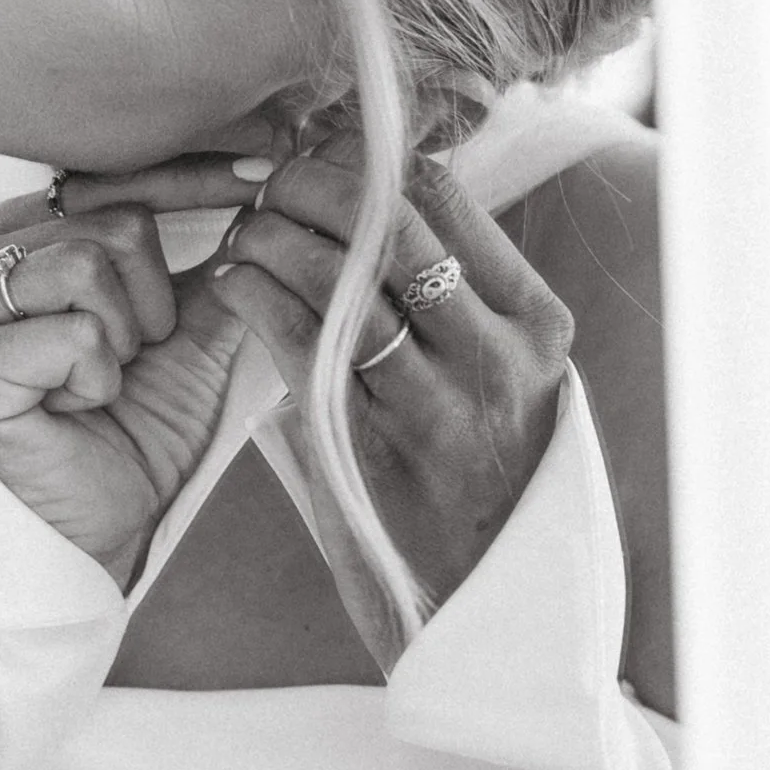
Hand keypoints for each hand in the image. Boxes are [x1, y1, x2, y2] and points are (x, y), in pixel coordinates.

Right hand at [0, 157, 272, 587]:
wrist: (96, 532)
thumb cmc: (130, 434)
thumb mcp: (190, 336)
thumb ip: (214, 262)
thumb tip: (269, 193)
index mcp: (24, 235)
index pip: (111, 176)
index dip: (190, 176)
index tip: (262, 171)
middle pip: (114, 222)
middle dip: (155, 303)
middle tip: (133, 360)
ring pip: (88, 265)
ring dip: (124, 341)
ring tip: (99, 383)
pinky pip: (74, 331)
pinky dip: (97, 379)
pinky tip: (71, 408)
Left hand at [212, 134, 575, 663]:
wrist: (492, 616)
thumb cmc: (484, 485)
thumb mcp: (505, 381)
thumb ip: (458, 299)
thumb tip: (379, 196)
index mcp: (535, 322)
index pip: (444, 194)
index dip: (367, 156)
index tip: (318, 153)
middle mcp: (495, 356)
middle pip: (388, 221)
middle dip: (312, 185)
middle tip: (269, 184)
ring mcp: (435, 407)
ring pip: (339, 277)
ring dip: (273, 237)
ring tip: (245, 234)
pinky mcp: (368, 454)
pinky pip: (299, 345)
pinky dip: (255, 298)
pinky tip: (233, 284)